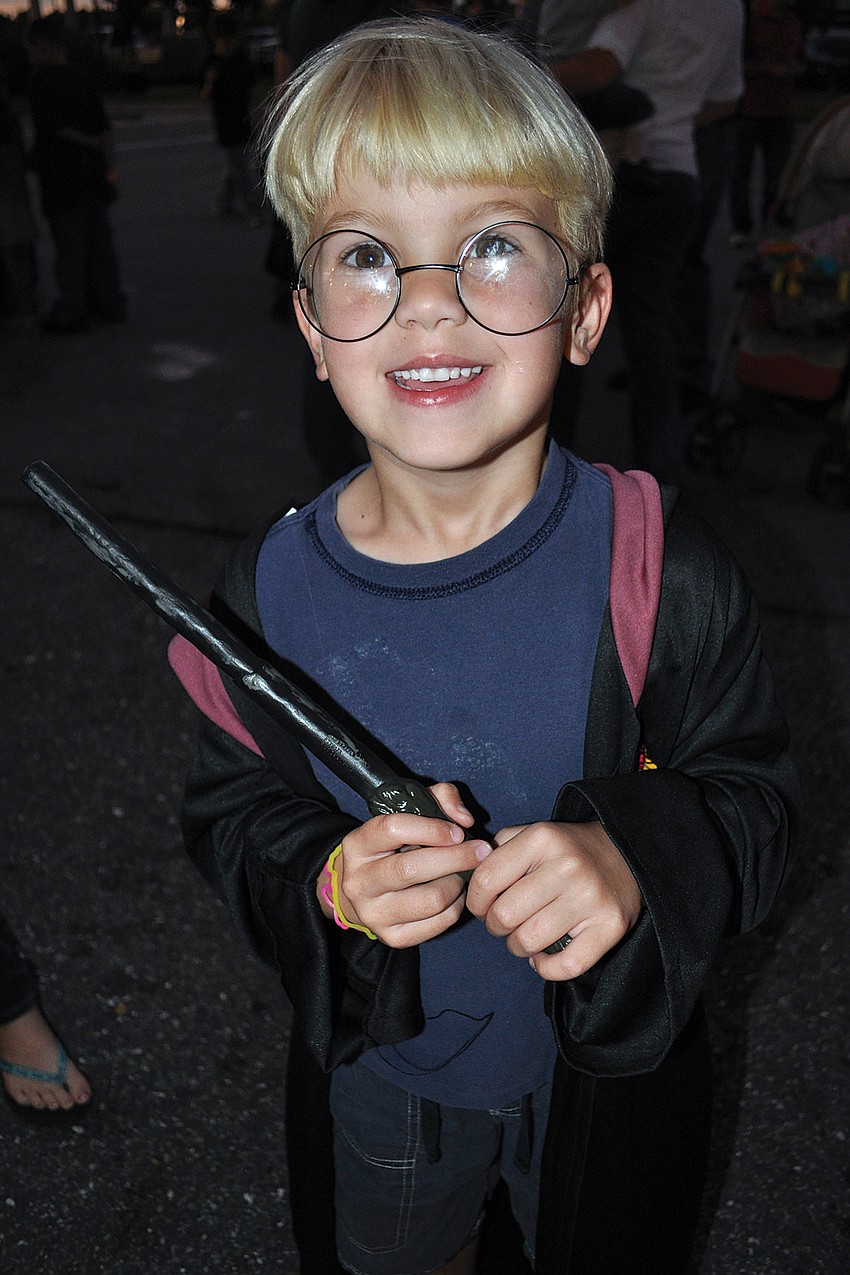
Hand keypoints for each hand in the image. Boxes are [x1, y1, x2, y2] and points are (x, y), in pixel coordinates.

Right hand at [318, 783, 488, 947]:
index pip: (391, 830)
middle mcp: (359, 881)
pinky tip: (455, 893)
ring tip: (462, 873)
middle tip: (481, 851)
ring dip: (457, 883)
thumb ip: (439, 799)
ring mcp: (374, 913)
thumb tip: (464, 819)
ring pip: (431, 899)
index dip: (431, 828)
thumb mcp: (407, 813)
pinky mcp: (393, 937)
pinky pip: (439, 923)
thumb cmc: (392, 846)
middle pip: (411, 869)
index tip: (458, 831)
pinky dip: (456, 906)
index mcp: (358, 845)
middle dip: (456, 858)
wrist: (362, 892)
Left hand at [465, 821, 641, 979]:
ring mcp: (591, 898)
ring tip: (523, 936)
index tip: (481, 906)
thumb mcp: (532, 835)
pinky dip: (546, 968)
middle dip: (494, 925)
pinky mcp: (610, 927)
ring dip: (517, 947)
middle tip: (503, 922)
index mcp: (543, 838)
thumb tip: (467, 877)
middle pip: (504, 915)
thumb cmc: (566, 850)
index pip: (485, 879)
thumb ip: (497, 851)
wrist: (625, 854)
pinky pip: (566, 966)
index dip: (475, 900)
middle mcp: (567, 866)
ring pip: (529, 941)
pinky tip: (542, 957)